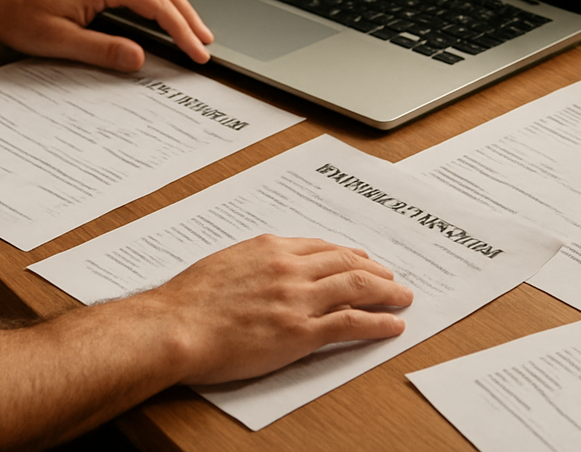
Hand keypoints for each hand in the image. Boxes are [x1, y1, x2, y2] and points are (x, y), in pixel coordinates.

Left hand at [0, 0, 212, 69]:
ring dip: (173, 7)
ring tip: (190, 30)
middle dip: (189, 17)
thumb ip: (104, 50)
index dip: (182, 31)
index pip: (157, 6)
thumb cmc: (18, 17)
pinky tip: (156, 15)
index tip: (197, 53)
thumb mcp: (61, 42)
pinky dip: (154, 1)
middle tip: (206, 42)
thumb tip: (140, 58)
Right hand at [133, 234, 412, 384]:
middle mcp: (290, 267)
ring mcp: (298, 299)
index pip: (321, 247)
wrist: (178, 325)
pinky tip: (392, 324)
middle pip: (345, 263)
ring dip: (386, 291)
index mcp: (271, 248)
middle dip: (374, 269)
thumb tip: (265, 267)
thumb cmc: (190, 299)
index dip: (346, 254)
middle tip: (391, 276)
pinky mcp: (301, 332)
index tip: (360, 259)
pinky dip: (377, 322)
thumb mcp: (225, 263)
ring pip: (356, 287)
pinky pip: (350, 323)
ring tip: (402, 296)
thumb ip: (253, 262)